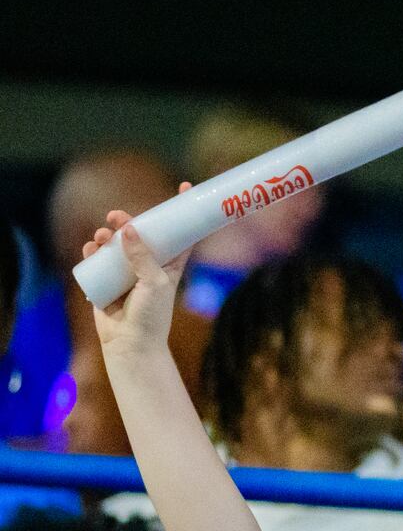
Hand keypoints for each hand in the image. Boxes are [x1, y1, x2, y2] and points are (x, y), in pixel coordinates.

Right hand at [85, 184, 192, 352]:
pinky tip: (90, 249)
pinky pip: (97, 260)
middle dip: (128, 220)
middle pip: (140, 233)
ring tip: (101, 238)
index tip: (183, 186)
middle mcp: (149, 264)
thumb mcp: (155, 283)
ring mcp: (126, 271)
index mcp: (171, 264)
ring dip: (106, 236)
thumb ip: (142, 256)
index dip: (181, 211)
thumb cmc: (152, 315)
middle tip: (116, 216)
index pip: (180, 233)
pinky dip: (91, 251)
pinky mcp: (106, 280)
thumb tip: (129, 228)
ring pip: (115, 244)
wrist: (131, 343)